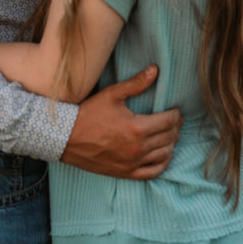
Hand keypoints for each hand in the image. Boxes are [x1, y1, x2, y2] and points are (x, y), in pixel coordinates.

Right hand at [60, 65, 181, 179]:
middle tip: (174, 121)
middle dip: (175, 128)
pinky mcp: (126, 173)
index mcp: (137, 128)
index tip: (176, 110)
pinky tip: (163, 155)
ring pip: (164, 155)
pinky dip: (162, 164)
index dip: (176, 115)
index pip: (169, 121)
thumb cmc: (89, 113)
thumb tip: (155, 70)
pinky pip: (153, 173)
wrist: (66, 137)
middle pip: (169, 138)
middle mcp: (138, 148)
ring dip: (171, 144)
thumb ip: (136, 83)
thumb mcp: (112, 94)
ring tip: (170, 135)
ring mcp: (132, 163)